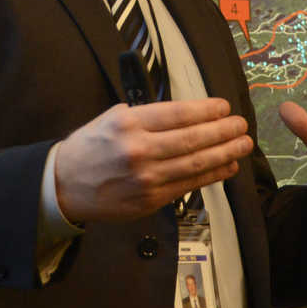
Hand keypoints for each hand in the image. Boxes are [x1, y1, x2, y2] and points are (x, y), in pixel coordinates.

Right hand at [54, 99, 253, 222]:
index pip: (178, 114)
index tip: (224, 107)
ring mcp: (145, 178)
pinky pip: (188, 185)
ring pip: (195, 164)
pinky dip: (212, 175)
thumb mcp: (112, 117)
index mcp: (129, 124)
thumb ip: (147, 115)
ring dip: (225, 153)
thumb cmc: (90, 147)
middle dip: (223, 131)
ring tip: (243, 144)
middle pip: (192, 139)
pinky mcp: (149, 200)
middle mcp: (139, 150)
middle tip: (241, 124)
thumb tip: (187, 115)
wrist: (63, 185)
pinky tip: (227, 166)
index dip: (207, 110)